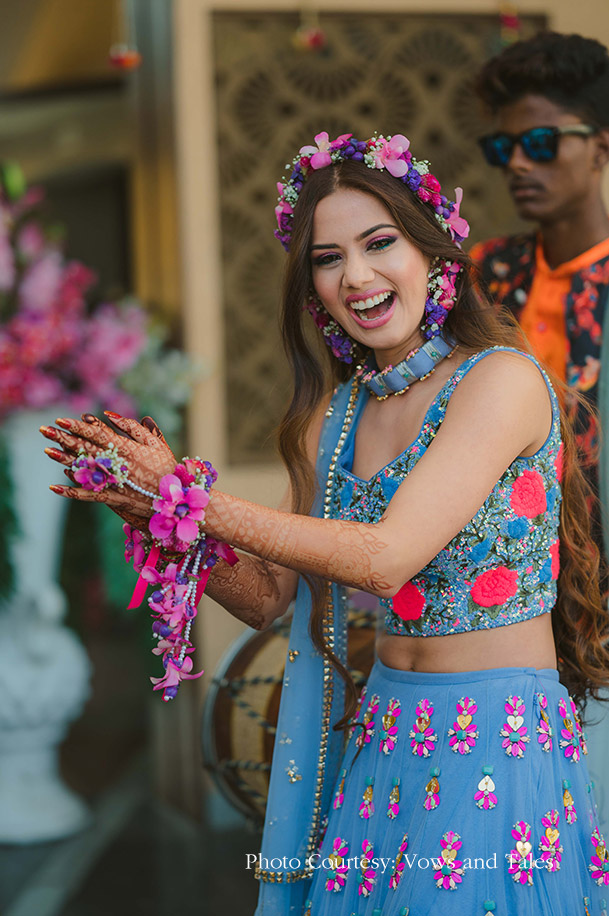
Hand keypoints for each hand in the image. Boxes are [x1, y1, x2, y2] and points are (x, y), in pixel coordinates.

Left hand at [40, 412, 176, 528]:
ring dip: (63, 459)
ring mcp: (114, 482)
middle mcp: (118, 464)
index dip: (78, 426)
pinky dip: (72, 491)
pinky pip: (89, 494)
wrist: (176, 499)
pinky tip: (55, 487)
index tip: (61, 419)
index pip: (98, 434)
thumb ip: (133, 428)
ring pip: (85, 469)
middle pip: (86, 448)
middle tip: (44, 430)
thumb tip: (109, 416)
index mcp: (128, 449)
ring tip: (47, 450)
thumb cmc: (167, 468)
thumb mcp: (156, 443)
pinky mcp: (113, 498)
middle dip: (64, 438)